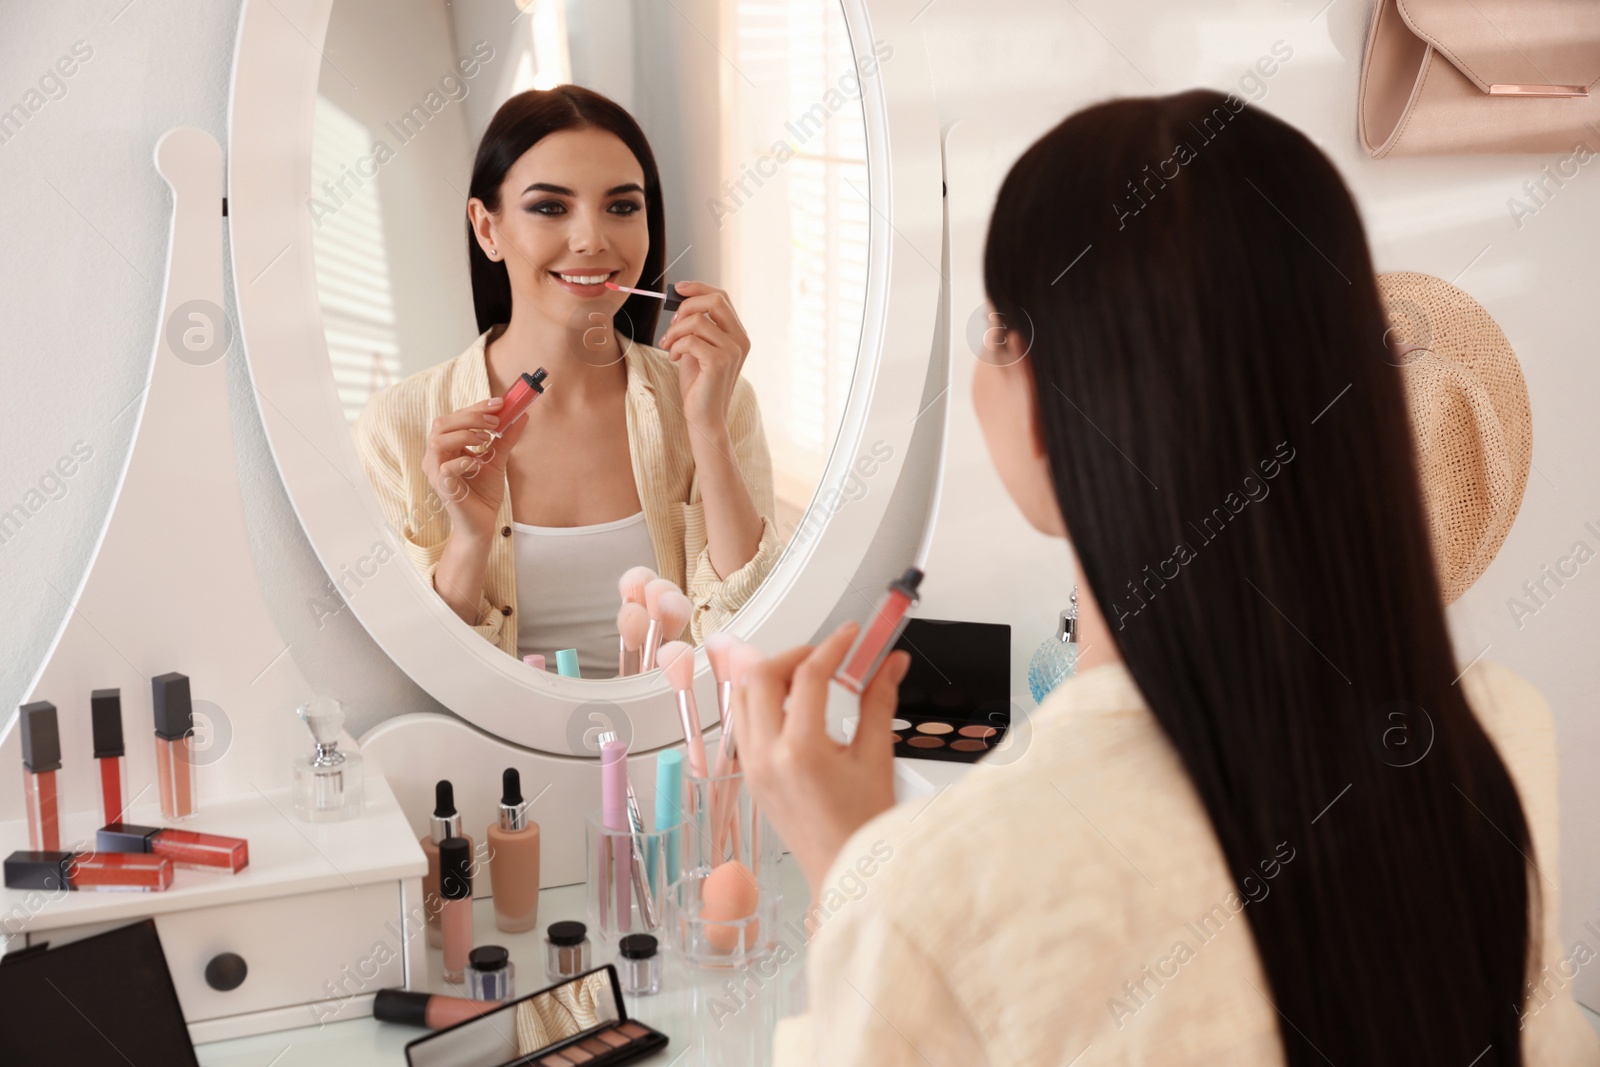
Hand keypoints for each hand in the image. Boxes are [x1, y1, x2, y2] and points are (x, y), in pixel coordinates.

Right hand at [421, 395, 528, 544]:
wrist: (483, 523)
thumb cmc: (484, 492)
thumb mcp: (498, 459)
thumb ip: (506, 438)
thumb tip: (522, 415)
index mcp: (447, 446)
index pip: (454, 418)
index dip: (476, 407)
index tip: (500, 402)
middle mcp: (436, 457)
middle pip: (442, 423)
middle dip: (471, 417)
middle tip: (495, 422)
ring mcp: (436, 472)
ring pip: (438, 441)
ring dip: (465, 434)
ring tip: (487, 440)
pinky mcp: (442, 488)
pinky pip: (446, 468)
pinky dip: (463, 461)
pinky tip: (477, 464)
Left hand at [655, 280, 750, 434]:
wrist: (704, 418)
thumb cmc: (699, 385)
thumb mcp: (697, 350)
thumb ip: (696, 328)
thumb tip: (681, 302)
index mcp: (737, 334)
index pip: (721, 297)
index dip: (698, 288)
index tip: (678, 289)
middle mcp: (740, 340)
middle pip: (715, 300)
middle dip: (686, 305)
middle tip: (672, 323)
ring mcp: (733, 351)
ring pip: (698, 320)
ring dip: (675, 331)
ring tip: (668, 346)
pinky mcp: (719, 362)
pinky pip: (691, 340)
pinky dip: (676, 346)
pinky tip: (673, 358)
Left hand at [734, 622, 911, 898]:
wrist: (844, 872)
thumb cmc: (861, 829)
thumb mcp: (877, 758)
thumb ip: (880, 702)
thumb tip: (890, 663)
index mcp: (801, 752)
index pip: (808, 676)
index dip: (833, 646)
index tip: (851, 636)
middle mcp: (767, 757)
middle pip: (760, 676)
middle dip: (794, 654)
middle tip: (826, 654)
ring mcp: (753, 767)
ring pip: (743, 695)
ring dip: (772, 674)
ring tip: (807, 675)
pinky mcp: (751, 775)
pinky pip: (743, 721)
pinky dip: (762, 700)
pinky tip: (791, 704)